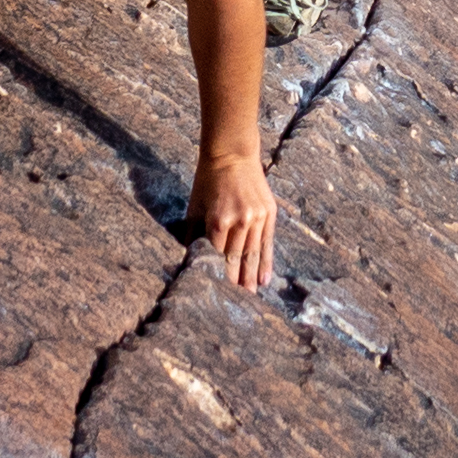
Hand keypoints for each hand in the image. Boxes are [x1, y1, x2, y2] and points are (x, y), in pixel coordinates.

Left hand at [188, 140, 279, 290]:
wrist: (232, 153)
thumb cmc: (207, 180)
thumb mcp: (195, 206)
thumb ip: (193, 233)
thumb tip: (188, 259)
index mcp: (218, 220)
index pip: (216, 256)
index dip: (216, 276)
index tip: (215, 294)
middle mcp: (240, 221)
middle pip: (236, 260)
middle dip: (235, 283)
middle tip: (234, 303)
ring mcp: (257, 218)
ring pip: (253, 255)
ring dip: (251, 277)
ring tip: (250, 297)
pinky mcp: (269, 213)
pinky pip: (267, 243)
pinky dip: (266, 262)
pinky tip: (264, 279)